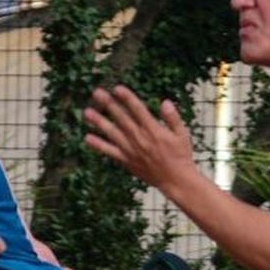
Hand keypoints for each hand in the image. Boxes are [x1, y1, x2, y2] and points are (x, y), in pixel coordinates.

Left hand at [83, 86, 197, 190]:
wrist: (175, 180)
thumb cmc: (181, 155)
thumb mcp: (182, 134)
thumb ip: (173, 117)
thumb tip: (165, 102)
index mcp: (153, 129)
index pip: (138, 110)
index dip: (127, 98)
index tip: (117, 88)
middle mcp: (140, 138)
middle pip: (121, 118)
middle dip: (109, 104)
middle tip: (97, 93)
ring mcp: (131, 150)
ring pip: (112, 133)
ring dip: (99, 122)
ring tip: (87, 112)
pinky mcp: (126, 161)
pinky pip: (110, 152)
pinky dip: (99, 145)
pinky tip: (87, 138)